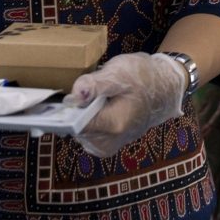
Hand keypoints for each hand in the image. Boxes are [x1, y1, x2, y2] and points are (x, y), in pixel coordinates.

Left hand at [63, 53, 186, 157]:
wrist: (164, 89)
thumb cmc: (143, 77)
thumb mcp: (119, 72)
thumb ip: (95, 84)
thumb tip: (74, 95)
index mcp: (113, 124)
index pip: (75, 123)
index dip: (62, 111)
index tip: (56, 100)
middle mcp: (109, 142)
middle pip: (73, 128)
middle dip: (71, 110)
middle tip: (80, 92)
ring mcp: (107, 146)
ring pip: (76, 131)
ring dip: (76, 115)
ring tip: (89, 98)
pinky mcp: (105, 145)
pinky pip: (84, 133)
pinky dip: (82, 120)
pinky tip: (91, 106)